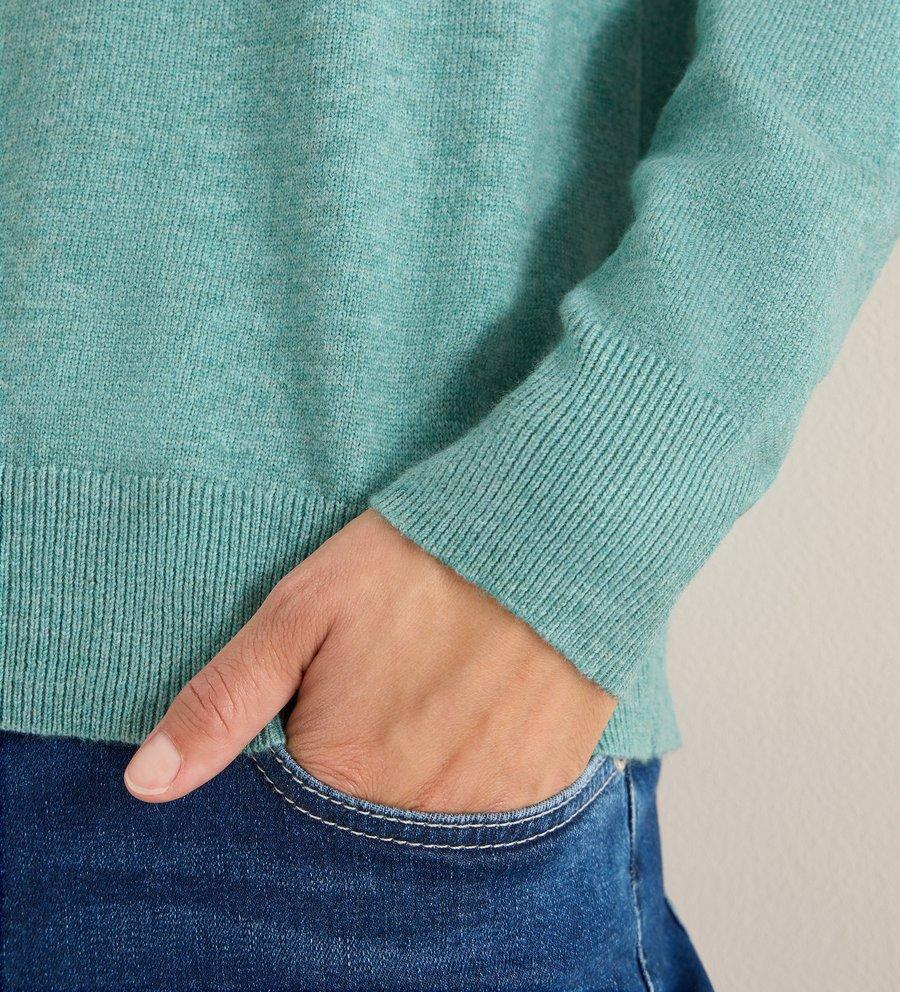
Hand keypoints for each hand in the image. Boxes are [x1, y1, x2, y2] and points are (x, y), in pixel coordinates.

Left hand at [123, 509, 616, 810]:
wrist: (551, 533)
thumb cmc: (417, 562)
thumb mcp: (302, 610)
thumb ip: (224, 701)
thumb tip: (146, 784)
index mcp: (339, 774)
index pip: (289, 804)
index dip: (301, 743)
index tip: (326, 695)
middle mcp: (410, 813)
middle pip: (359, 815)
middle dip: (359, 760)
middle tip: (386, 681)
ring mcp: (482, 810)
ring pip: (422, 814)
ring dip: (417, 768)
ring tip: (432, 685)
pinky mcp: (539, 790)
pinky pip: (488, 810)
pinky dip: (475, 768)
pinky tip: (478, 706)